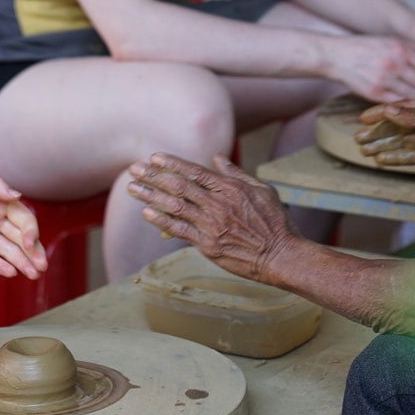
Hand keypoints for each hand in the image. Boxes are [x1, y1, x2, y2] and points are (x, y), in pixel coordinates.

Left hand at [0, 164, 47, 278]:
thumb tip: (17, 195)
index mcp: (0, 200)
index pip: (24, 219)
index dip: (31, 231)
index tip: (30, 242)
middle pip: (20, 238)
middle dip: (33, 253)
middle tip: (42, 267)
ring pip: (7, 251)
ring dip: (21, 262)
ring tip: (33, 275)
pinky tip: (11, 273)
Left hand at [126, 153, 296, 283]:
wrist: (282, 256)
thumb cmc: (276, 223)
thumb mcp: (262, 190)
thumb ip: (237, 174)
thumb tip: (217, 158)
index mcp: (231, 188)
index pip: (195, 171)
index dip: (172, 164)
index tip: (153, 158)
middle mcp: (218, 204)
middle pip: (179, 186)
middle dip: (153, 176)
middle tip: (134, 169)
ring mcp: (212, 225)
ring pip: (175, 206)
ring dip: (151, 195)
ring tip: (133, 188)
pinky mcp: (209, 245)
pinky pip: (180, 230)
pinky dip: (162, 220)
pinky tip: (147, 212)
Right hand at [323, 34, 414, 103]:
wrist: (335, 55)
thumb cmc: (365, 47)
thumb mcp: (391, 42)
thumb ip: (414, 49)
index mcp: (402, 49)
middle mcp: (395, 64)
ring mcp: (384, 79)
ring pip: (414, 95)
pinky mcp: (374, 92)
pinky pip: (396, 103)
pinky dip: (410, 110)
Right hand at [357, 96, 414, 178]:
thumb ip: (412, 116)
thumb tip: (388, 109)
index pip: (400, 107)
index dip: (380, 113)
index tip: (362, 118)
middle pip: (397, 125)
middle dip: (378, 132)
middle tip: (358, 137)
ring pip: (401, 141)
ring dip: (383, 145)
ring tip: (364, 151)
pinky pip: (410, 156)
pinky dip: (396, 158)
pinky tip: (381, 160)